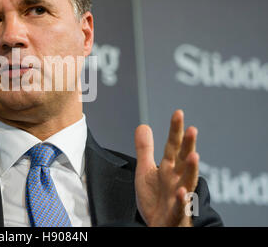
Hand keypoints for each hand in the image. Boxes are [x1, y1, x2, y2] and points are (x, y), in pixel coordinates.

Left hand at [134, 109, 198, 226]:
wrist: (158, 225)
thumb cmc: (155, 199)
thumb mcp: (146, 171)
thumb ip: (145, 150)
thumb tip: (143, 125)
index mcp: (169, 168)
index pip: (173, 146)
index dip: (175, 130)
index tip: (178, 112)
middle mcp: (177, 179)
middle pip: (184, 160)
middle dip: (188, 145)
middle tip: (192, 129)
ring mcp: (178, 196)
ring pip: (188, 181)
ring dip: (192, 169)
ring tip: (194, 155)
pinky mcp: (176, 213)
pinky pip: (179, 207)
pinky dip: (181, 199)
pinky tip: (181, 191)